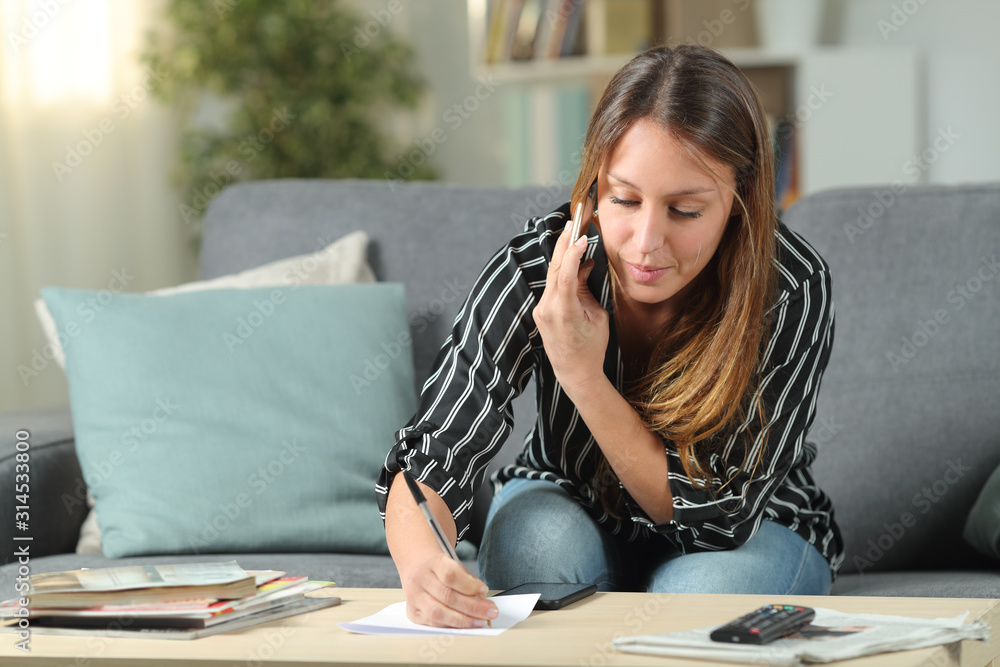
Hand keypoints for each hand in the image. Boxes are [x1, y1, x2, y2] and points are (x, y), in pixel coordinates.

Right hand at [401, 552, 497, 627]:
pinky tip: (465, 624)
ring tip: (480, 621)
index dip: (469, 585)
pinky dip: (452, 625)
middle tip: (490, 611)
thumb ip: (468, 581)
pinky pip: (434, 623)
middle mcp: (421, 579)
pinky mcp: (413, 613)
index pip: (450, 574)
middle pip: (447, 596)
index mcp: (433, 563)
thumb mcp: (456, 566)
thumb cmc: (441, 571)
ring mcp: (415, 597)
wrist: (419, 571)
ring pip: (438, 613)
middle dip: (473, 607)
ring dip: (463, 620)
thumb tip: (482, 599)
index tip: (484, 590)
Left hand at [534, 216, 608, 393]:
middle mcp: (547, 309)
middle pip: (555, 268)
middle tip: (572, 222)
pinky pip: (552, 285)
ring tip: (572, 233)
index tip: (582, 236)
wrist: (574, 371)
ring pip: (552, 274)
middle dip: (564, 243)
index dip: (573, 252)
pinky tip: (573, 260)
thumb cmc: (591, 347)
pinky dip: (562, 270)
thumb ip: (586, 289)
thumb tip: (584, 266)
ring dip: (563, 254)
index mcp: (564, 311)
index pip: (565, 274)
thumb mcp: (597, 316)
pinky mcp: (541, 311)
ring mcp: (541, 310)